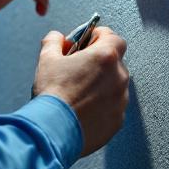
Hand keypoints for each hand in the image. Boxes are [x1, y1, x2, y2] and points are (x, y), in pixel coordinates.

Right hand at [32, 26, 128, 156]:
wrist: (53, 131)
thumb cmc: (52, 94)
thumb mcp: (47, 59)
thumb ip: (54, 41)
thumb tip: (57, 38)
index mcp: (105, 57)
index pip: (113, 37)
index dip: (99, 37)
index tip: (87, 42)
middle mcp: (119, 77)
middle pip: (114, 62)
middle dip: (98, 63)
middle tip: (78, 69)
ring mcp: (121, 101)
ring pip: (114, 86)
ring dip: (101, 85)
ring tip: (78, 92)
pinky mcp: (117, 120)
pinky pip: (113, 107)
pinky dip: (102, 106)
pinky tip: (83, 109)